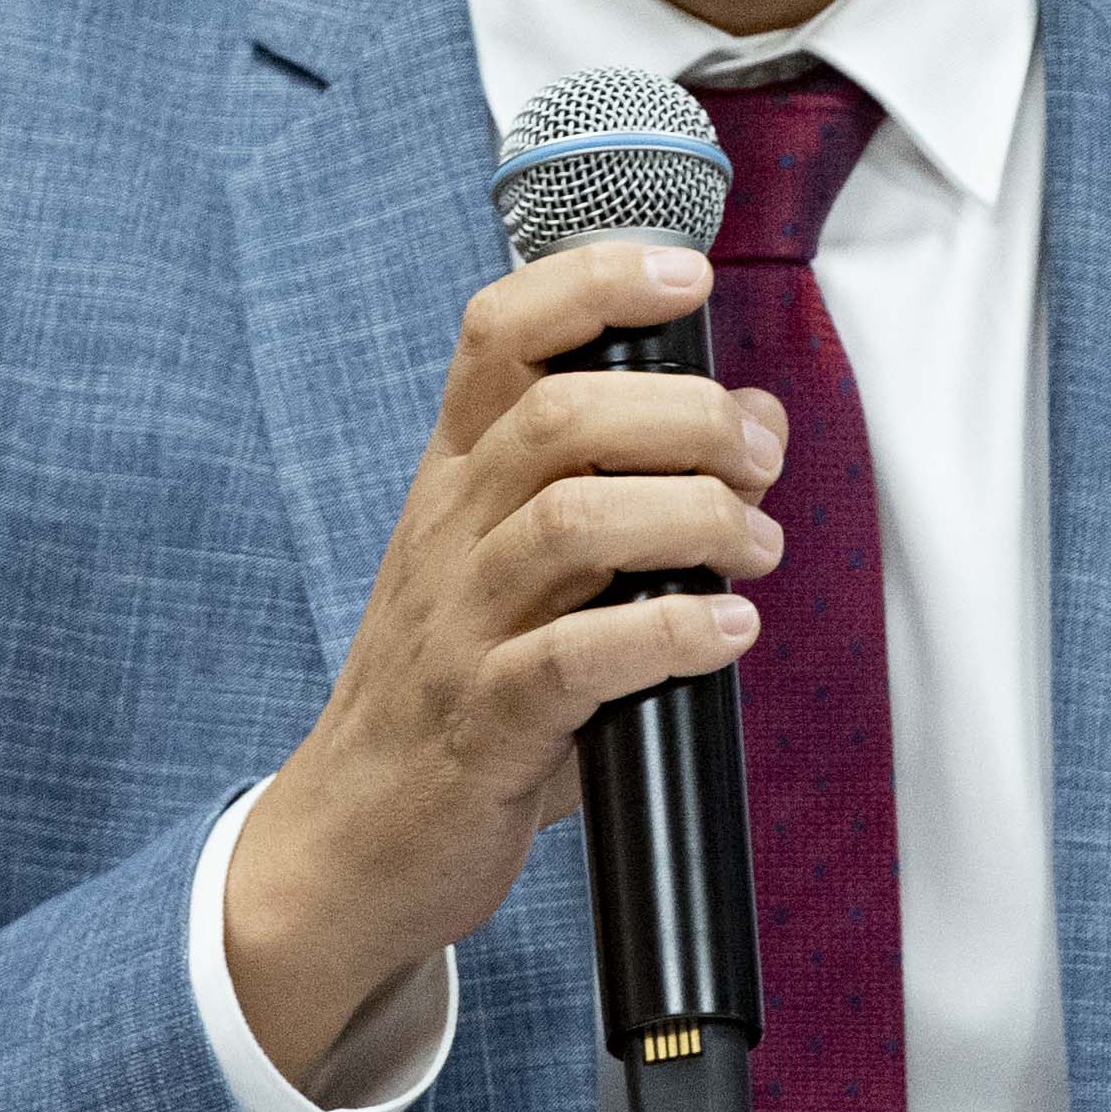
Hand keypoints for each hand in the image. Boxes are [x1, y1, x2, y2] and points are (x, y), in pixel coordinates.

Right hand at [224, 238, 787, 1084]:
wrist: (351, 834)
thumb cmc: (456, 687)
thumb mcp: (520, 566)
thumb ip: (630, 490)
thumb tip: (755, 424)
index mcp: (455, 475)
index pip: (499, 334)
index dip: (593, 284)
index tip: (686, 276)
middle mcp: (451, 529)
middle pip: (560, 415)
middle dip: (688, 415)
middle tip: (759, 457)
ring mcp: (462, 623)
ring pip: (572, 519)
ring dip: (693, 516)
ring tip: (756, 544)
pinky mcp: (486, 719)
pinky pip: (576, 657)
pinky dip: (668, 634)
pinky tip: (728, 632)